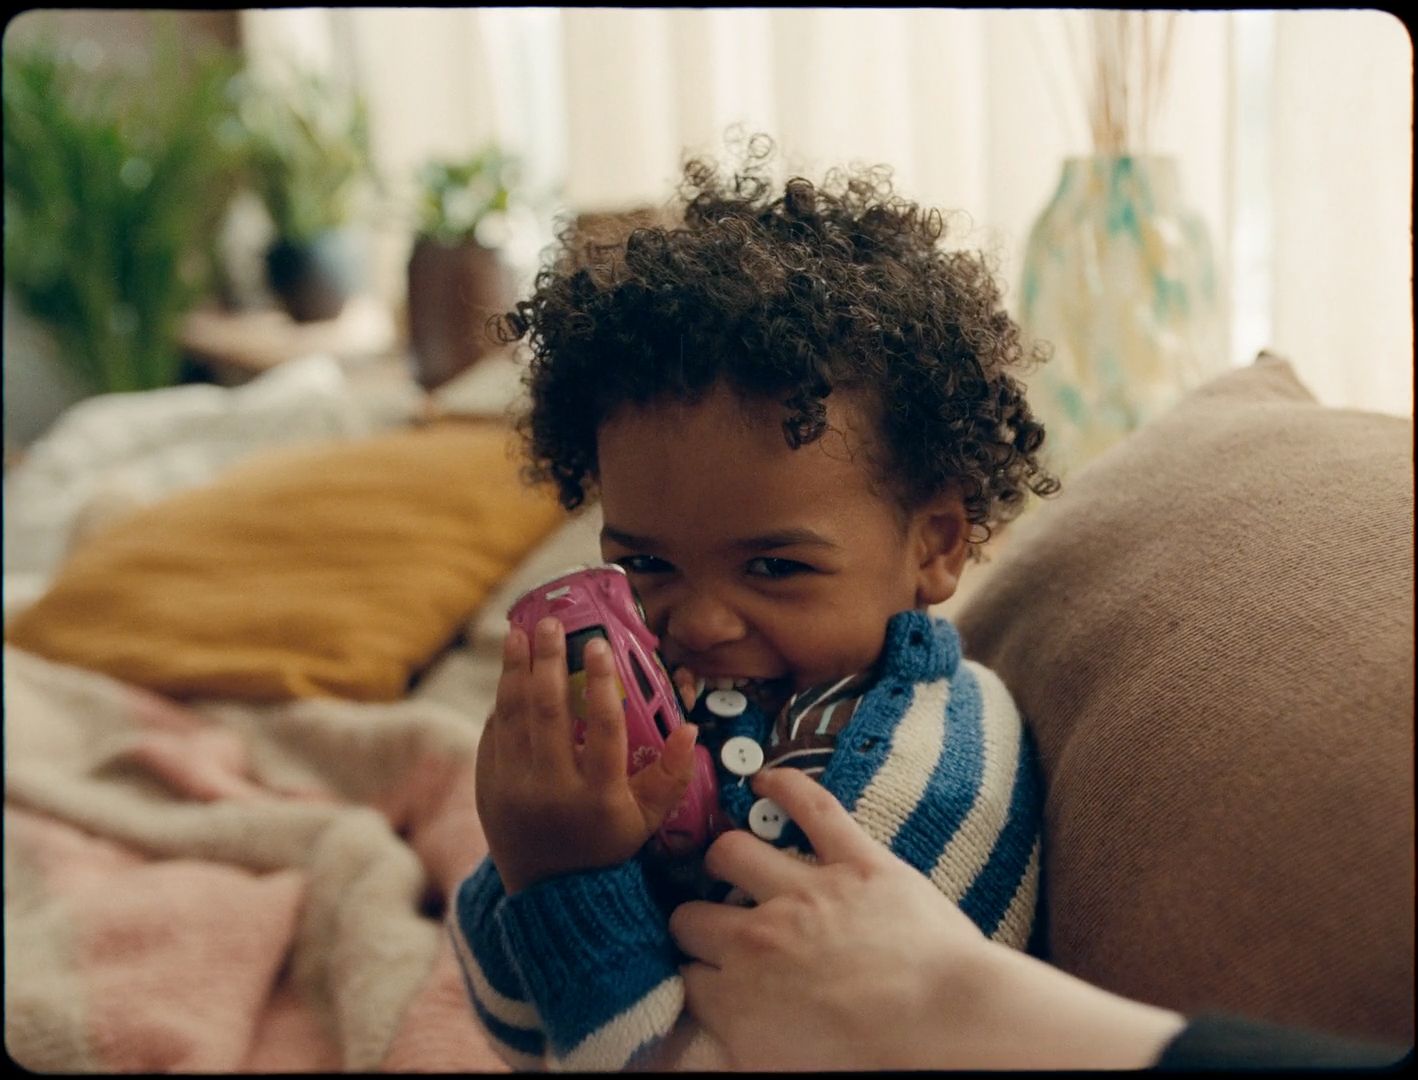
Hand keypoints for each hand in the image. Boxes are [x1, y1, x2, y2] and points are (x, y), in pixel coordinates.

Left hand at [476, 618, 698, 893]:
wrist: (547, 890)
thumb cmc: (605, 843)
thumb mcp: (647, 818)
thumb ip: (672, 775)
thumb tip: (689, 727)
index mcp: (597, 796)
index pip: (602, 730)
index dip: (603, 684)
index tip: (599, 645)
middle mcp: (551, 790)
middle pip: (548, 713)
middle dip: (548, 661)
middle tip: (551, 623)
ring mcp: (513, 788)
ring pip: (513, 715)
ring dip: (515, 669)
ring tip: (519, 632)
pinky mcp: (488, 786)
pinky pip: (494, 733)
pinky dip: (503, 700)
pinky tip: (511, 673)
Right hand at [669, 767, 1185, 1070]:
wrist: (946, 1033)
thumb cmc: (876, 1066)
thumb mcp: (780, 1076)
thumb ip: (731, 1052)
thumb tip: (684, 1058)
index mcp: (738, 999)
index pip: (685, 976)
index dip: (692, 976)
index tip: (702, 978)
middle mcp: (758, 938)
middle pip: (694, 915)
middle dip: (695, 921)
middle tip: (710, 925)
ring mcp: (804, 891)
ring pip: (733, 854)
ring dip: (726, 860)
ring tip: (728, 860)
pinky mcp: (856, 860)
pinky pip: (810, 808)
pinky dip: (785, 787)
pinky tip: (766, 781)